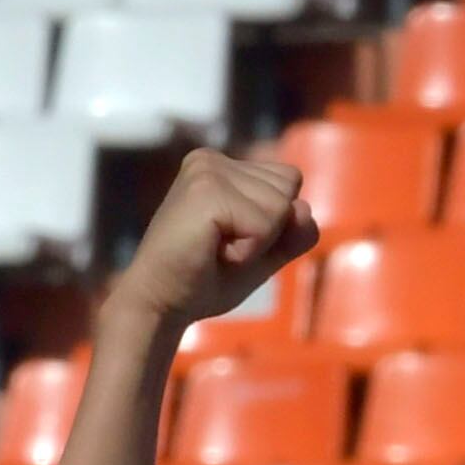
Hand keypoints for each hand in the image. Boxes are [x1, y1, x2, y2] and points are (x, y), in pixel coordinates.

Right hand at [111, 147, 319, 328]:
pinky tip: (211, 252)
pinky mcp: (207, 191)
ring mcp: (207, 170)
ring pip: (281, 206)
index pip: (289, 181)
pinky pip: (266, 224)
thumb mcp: (262, 254)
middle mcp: (212, 159)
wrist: (159, 305)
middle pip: (290, 188)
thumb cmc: (203, 281)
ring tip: (213, 249)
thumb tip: (306, 209)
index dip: (274, 224)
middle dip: (267, 232)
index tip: (231, 241)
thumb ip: (292, 233)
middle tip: (220, 248)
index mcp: (222, 166)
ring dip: (256, 243)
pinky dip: (248, 251)